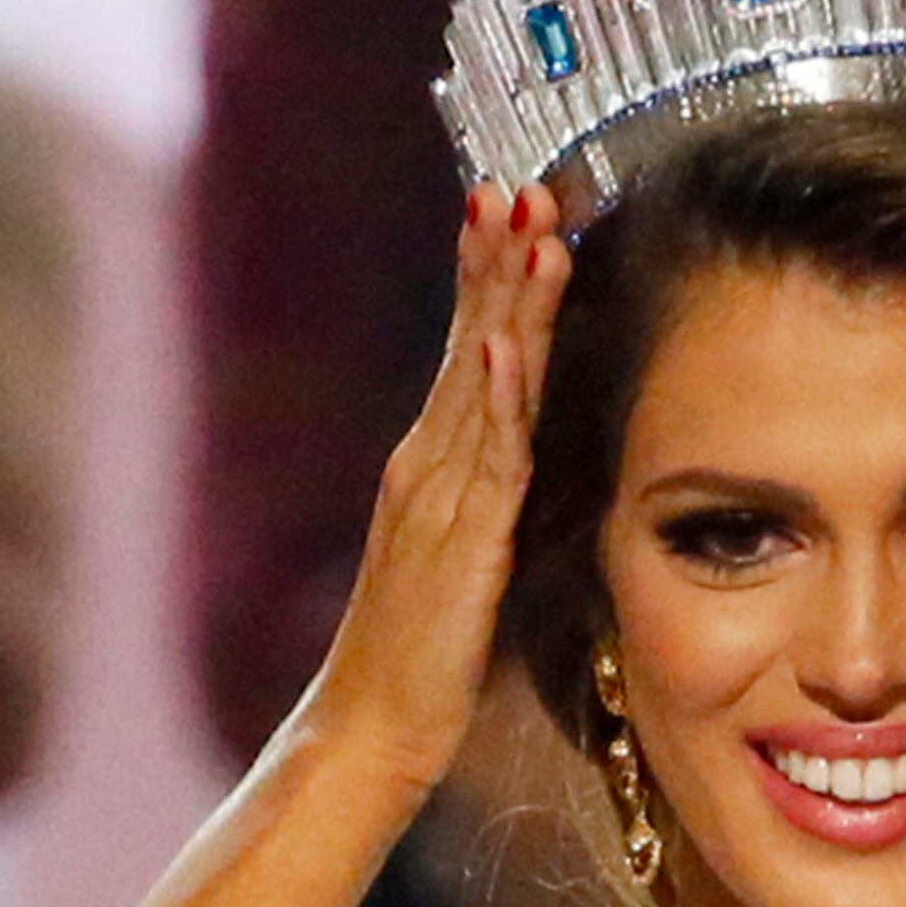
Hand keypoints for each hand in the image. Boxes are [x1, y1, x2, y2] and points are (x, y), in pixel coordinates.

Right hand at [294, 182, 570, 792]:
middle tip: (519, 181)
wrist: (371, 725)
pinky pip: (482, 457)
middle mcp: (428, 464)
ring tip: (528, 229)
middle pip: (469, 343)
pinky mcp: (458, 541)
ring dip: (505, 301)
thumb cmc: (423, 655)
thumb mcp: (469, 557)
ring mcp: (437, 497)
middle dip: (495, 260)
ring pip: (482, 382)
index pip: (468, 351)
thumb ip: (494, 500)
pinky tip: (499, 340)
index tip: (513, 206)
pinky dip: (491, 394)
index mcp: (433, 465)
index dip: (490, 278)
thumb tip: (533, 458)